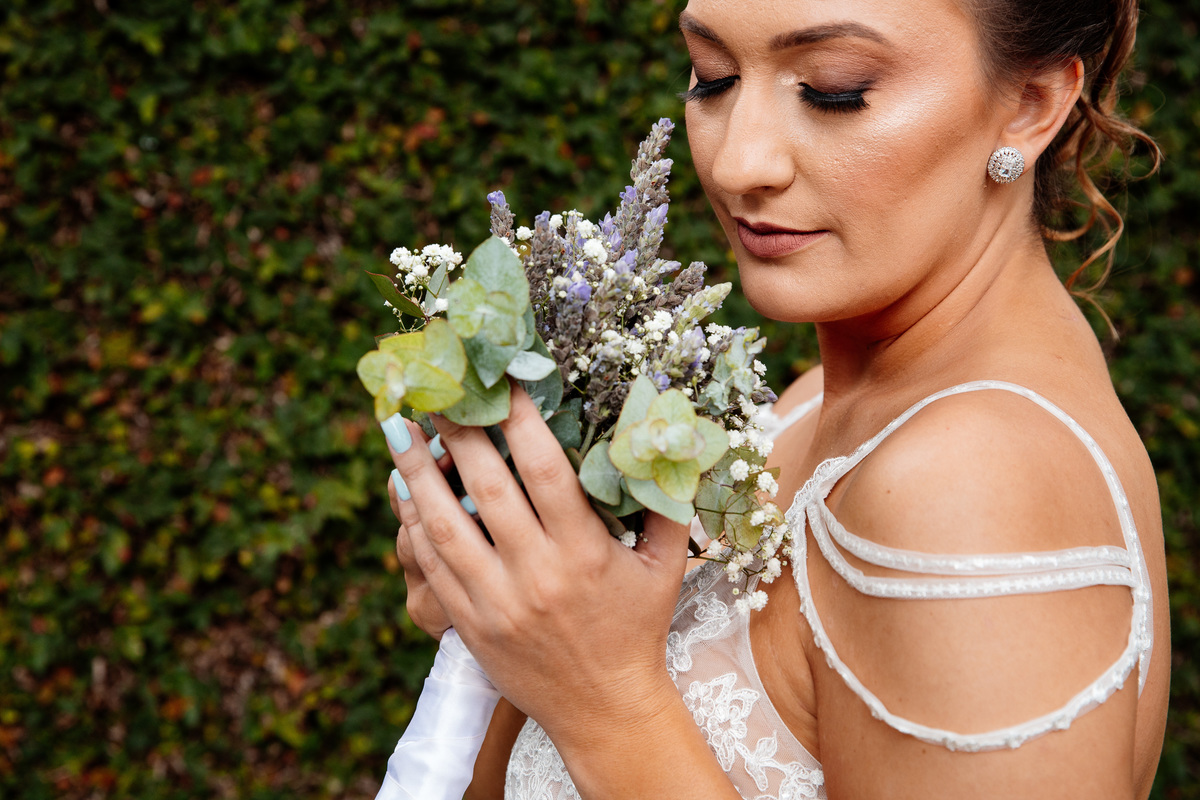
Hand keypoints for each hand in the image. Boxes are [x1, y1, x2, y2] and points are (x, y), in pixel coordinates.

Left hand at [383, 386, 693, 746]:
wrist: (603, 709)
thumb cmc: (637, 628)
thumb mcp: (666, 567)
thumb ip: (667, 504)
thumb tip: (666, 440)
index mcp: (585, 553)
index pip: (547, 471)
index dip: (521, 420)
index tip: (503, 381)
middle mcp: (537, 575)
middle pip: (488, 489)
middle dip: (459, 433)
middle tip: (439, 390)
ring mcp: (496, 602)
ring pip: (445, 526)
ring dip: (417, 472)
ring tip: (399, 429)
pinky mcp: (469, 623)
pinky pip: (431, 565)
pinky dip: (413, 523)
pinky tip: (403, 489)